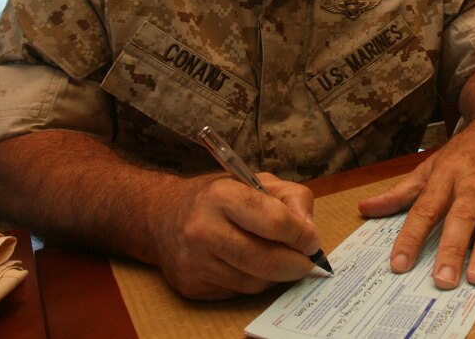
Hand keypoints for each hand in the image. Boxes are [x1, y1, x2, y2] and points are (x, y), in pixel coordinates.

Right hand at [149, 172, 323, 298]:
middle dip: (296, 264)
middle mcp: (203, 229)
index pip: (274, 221)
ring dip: (277, 276)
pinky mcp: (191, 285)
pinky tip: (254, 268)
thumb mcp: (257, 181)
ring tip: (282, 261)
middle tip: (308, 262)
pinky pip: (237, 292)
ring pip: (254, 282)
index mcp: (222, 195)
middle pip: (266, 259)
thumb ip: (292, 198)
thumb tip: (309, 232)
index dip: (301, 234)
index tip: (312, 241)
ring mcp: (194, 261)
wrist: (162, 216)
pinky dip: (254, 283)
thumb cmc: (218, 197)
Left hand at [357, 113, 474, 289]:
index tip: (399, 263)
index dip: (411, 237)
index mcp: (446, 175)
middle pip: (461, 218)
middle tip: (443, 280)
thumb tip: (366, 209)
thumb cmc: (466, 151)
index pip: (425, 209)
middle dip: (452, 250)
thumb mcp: (431, 165)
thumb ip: (400, 192)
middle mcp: (473, 183)